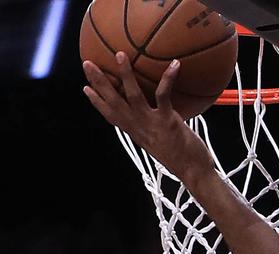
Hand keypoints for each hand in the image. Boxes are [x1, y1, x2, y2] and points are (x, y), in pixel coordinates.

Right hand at [82, 54, 211, 180]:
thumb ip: (156, 130)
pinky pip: (164, 95)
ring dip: (125, 74)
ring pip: (132, 96)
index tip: (85, 88)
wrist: (194, 173)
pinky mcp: (168, 121)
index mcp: (136, 133)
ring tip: (119, 55)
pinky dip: (168, 78)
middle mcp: (139, 128)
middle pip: (113, 102)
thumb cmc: (183, 159)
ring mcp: (151, 124)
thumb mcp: (162, 144)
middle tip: (87, 63)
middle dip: (99, 82)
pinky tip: (174, 64)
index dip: (97, 102)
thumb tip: (161, 117)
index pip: (111, 116)